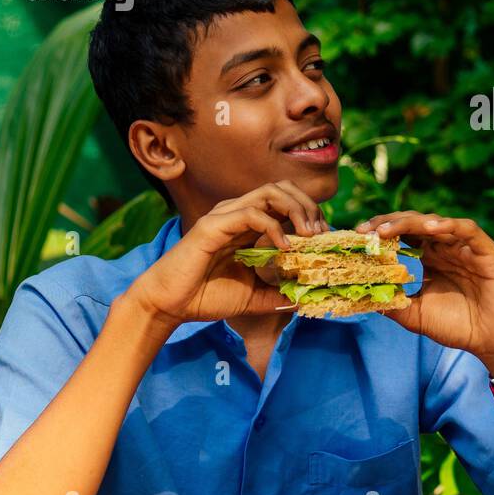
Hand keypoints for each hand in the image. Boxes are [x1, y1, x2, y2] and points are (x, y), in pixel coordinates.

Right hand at [129, 181, 326, 328]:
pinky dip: (273, 226)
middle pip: (282, 189)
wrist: (169, 305)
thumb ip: (278, 294)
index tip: (325, 238)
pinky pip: (251, 213)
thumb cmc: (205, 297)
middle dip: (308, 206)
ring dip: (295, 209)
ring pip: (270, 192)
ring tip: (308, 234)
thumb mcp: (253, 297)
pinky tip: (283, 247)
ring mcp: (225, 216)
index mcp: (248, 226)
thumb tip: (305, 298)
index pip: (286, 203)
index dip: (310, 215)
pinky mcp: (213, 225)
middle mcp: (238, 214)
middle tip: (320, 233)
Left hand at [353, 211, 493, 369]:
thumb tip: (362, 295)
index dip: (381, 232)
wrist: (493, 343)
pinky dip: (449, 226)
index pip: (403, 235)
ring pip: (437, 223)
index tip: (357, 236)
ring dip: (411, 223)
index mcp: (432, 258)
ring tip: (387, 230)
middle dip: (389, 224)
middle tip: (366, 230)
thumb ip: (393, 303)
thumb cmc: (459, 327)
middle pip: (415, 224)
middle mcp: (448, 247)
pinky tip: (430, 229)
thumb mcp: (417, 315)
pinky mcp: (488, 251)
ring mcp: (468, 247)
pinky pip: (468, 230)